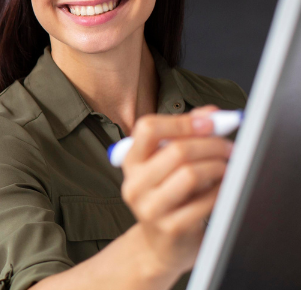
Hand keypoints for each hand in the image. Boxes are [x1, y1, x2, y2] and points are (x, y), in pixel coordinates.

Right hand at [120, 105, 233, 275]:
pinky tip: (224, 188)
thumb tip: (211, 113)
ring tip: (228, 167)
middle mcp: (134, 184)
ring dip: (218, 166)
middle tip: (229, 147)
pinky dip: (221, 190)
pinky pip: (205, 201)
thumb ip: (186, 136)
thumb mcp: (168, 166)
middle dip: (211, 144)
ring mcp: (150, 208)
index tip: (210, 121)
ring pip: (190, 174)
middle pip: (176, 150)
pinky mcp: (171, 228)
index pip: (147, 128)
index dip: (182, 121)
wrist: (161, 246)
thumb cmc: (169, 199)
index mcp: (131, 162)